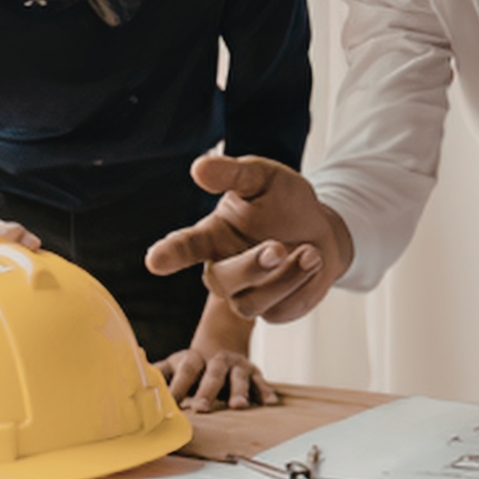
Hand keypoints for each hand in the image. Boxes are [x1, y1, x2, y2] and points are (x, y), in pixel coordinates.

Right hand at [145, 153, 353, 322]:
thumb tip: (200, 167)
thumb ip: (233, 174)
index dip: (169, 254)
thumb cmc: (284, 203)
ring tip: (310, 251)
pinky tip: (312, 261)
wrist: (322, 232)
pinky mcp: (271, 311)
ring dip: (285, 277)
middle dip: (251, 266)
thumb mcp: (263, 179)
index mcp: (211, 237)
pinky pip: (280, 310)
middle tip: (277, 248)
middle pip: (222, 281)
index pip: (184, 247)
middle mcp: (222, 270)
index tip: (156, 260)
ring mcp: (245, 295)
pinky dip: (302, 284)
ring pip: (251, 303)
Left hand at [155, 347, 279, 412]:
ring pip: (238, 377)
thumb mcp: (173, 366)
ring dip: (239, 391)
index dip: (178, 386)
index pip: (185, 371)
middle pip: (212, 374)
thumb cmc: (193, 366)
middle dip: (207, 391)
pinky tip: (269, 403)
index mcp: (193, 359)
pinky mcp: (253, 372)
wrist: (222, 346)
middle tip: (201, 409)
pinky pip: (261, 381)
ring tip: (238, 406)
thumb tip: (133, 377)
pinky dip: (265, 391)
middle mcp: (216, 360)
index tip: (171, 404)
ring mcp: (237, 365)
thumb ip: (156, 373)